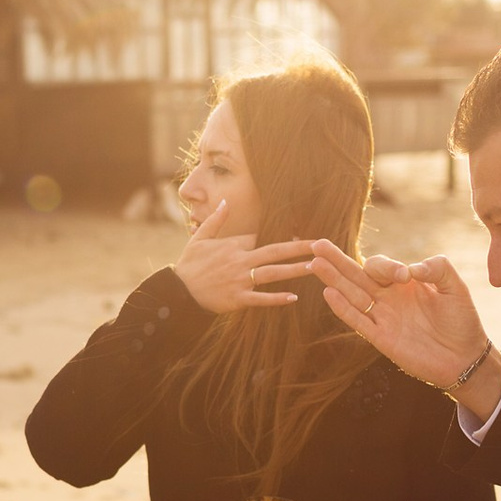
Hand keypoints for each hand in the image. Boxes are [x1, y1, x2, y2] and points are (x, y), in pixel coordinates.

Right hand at [173, 200, 315, 313]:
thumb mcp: (199, 238)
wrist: (178, 291)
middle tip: (322, 245)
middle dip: (299, 247)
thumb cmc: (189, 265)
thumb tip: (226, 202)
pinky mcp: (237, 299)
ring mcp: (240, 280)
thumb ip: (215, 220)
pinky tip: (294, 297)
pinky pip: (260, 299)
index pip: (259, 238)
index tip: (301, 236)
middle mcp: (240, 261)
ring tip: (316, 268)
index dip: (278, 237)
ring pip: (272, 273)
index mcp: (233, 245)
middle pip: (275, 251)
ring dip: (295, 270)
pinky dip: (277, 298)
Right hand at [308, 243, 500, 412]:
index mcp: (404, 283)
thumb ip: (439, 269)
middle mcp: (389, 298)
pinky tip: (328, 293)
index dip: (386, 266)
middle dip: (337, 260)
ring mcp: (382, 317)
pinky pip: (357, 321)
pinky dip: (343, 308)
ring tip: (315, 263)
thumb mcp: (456, 288)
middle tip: (318, 244)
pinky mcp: (380, 338)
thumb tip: (411, 268)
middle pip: (356, 275)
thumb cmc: (462, 322)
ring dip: (333, 279)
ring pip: (352, 294)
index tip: (404, 276)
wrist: (465, 358)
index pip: (381, 266)